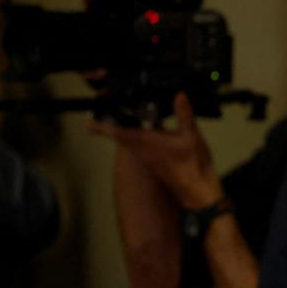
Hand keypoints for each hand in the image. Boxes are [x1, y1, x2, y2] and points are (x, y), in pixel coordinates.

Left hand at [89, 92, 223, 208]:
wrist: (197, 190)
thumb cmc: (191, 167)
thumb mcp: (190, 136)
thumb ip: (184, 114)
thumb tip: (179, 97)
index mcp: (146, 142)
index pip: (117, 133)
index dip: (101, 128)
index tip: (89, 124)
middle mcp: (142, 152)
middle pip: (123, 135)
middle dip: (116, 125)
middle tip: (112, 115)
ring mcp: (148, 159)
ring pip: (133, 142)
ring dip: (132, 132)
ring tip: (141, 120)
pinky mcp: (155, 163)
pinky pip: (143, 148)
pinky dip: (144, 139)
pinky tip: (158, 135)